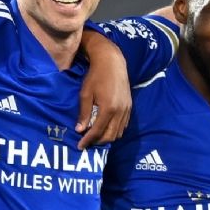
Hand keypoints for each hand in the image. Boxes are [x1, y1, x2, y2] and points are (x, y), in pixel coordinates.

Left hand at [76, 33, 131, 148]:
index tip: (80, 146)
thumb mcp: (85, 94)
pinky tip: (106, 128)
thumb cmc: (95, 77)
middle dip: (98, 142)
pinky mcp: (130, 107)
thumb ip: (84, 113)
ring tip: (96, 136)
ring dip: (107, 137)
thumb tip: (80, 130)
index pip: (98, 131)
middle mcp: (120, 111)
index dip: (88, 140)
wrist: (112, 63)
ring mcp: (127, 110)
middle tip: (87, 142)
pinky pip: (123, 125)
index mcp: (108, 109)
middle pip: (110, 136)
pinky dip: (114, 130)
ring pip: (118, 132)